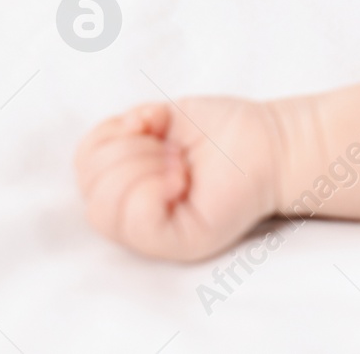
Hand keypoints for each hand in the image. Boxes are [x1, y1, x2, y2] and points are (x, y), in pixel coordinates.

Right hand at [75, 98, 282, 260]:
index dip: (112, 137)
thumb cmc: (225, 129)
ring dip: (141, 168)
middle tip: (172, 151)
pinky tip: (180, 178)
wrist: (274, 141)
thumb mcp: (164, 117)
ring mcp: (157, 233)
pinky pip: (137, 224)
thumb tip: (120, 129)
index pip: (84, 167)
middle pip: (91, 191)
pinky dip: (151, 191)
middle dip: (129, 154)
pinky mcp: (181, 243)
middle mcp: (136, 213)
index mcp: (127, 183)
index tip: (154, 128)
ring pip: (105, 210)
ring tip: (179, 164)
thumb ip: (127, 128)